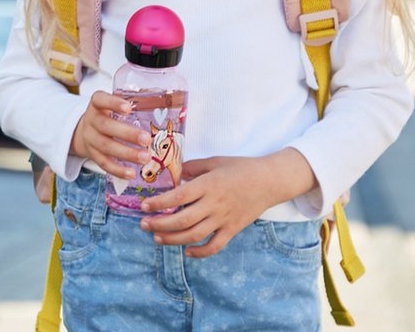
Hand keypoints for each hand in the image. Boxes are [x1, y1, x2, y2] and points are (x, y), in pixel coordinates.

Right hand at [69, 91, 151, 180]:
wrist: (83, 132)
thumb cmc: (108, 115)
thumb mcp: (113, 105)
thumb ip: (134, 104)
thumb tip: (168, 104)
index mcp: (97, 104)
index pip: (101, 100)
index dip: (113, 103)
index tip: (128, 108)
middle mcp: (91, 120)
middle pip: (106, 126)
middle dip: (127, 134)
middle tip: (147, 139)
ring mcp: (90, 139)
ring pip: (106, 147)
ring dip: (127, 153)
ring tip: (145, 157)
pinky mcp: (92, 155)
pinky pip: (104, 164)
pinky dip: (118, 170)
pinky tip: (132, 173)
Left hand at [138, 150, 316, 257]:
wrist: (270, 181)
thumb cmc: (241, 168)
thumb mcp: (215, 161)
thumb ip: (193, 167)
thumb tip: (174, 174)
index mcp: (208, 185)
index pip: (178, 197)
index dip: (159, 203)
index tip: (144, 206)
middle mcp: (214, 204)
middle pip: (182, 220)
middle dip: (159, 224)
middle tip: (144, 224)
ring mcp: (223, 219)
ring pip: (194, 235)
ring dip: (172, 239)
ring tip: (157, 237)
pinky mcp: (232, 229)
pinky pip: (214, 246)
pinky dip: (199, 252)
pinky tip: (187, 251)